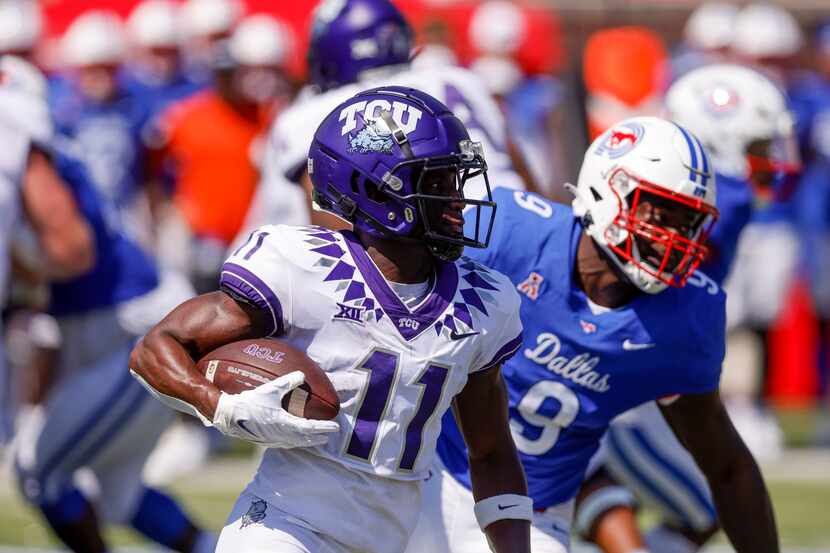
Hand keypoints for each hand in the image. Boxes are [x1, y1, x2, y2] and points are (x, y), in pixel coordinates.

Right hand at [212, 371, 339, 447]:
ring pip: (296, 443)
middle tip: (329, 435)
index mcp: (284, 424)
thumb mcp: (270, 389)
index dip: (324, 428)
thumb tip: (302, 375)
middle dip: (319, 437)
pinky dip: (295, 442)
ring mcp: (273, 440)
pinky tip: (295, 439)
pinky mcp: (266, 441)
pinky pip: (286, 443)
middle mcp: (281, 435)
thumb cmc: (250, 402)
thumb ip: (287, 382)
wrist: (229, 417)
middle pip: (305, 439)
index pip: (310, 428)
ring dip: (308, 441)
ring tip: (317, 439)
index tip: (335, 427)